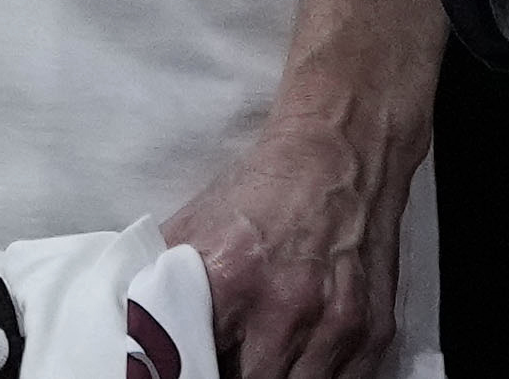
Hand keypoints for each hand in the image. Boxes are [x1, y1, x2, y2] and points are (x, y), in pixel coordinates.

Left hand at [161, 101, 411, 378]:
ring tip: (265, 357)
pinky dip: (320, 378)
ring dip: (280, 378)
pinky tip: (303, 360)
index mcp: (230, 281)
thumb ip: (164, 276)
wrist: (338, 153)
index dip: (191, 368)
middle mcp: (286, 308)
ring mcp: (336, 325)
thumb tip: (133, 320)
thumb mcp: (196, 223)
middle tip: (230, 360)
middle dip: (234, 375)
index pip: (197, 363)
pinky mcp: (374, 332)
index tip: (188, 366)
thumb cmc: (262, 189)